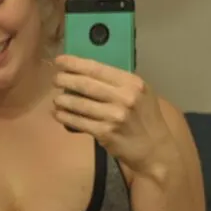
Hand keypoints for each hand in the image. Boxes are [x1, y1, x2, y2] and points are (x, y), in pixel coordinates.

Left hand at [53, 56, 176, 176]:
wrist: (154, 149)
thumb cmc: (144, 119)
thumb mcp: (140, 93)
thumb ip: (117, 83)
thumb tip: (85, 72)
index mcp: (132, 83)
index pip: (98, 68)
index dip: (75, 63)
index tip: (60, 60)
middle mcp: (124, 97)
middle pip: (86, 84)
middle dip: (65, 79)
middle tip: (55, 79)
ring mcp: (114, 116)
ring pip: (79, 104)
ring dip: (63, 100)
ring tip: (57, 99)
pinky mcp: (105, 133)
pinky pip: (79, 122)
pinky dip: (65, 117)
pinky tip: (59, 114)